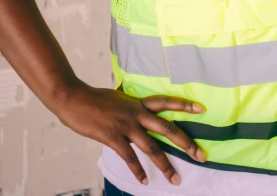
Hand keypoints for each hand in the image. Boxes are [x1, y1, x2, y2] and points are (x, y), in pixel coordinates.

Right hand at [55, 80, 205, 185]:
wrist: (74, 98)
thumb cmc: (95, 98)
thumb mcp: (118, 96)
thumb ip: (129, 103)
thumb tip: (134, 104)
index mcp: (139, 102)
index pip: (167, 102)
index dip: (184, 105)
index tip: (202, 109)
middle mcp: (137, 113)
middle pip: (168, 128)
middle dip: (186, 143)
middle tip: (201, 155)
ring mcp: (126, 126)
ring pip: (152, 147)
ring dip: (165, 165)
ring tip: (175, 178)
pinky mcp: (113, 137)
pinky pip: (129, 157)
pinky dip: (138, 171)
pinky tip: (145, 181)